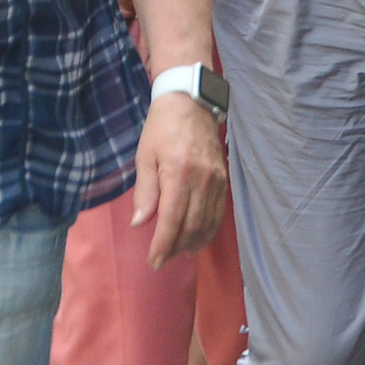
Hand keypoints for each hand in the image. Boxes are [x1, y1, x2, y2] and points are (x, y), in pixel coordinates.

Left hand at [129, 85, 229, 265]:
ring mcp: (216, 180)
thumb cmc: (161, 128)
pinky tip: (196, 238)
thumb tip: (140, 223)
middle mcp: (201, 179)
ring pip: (207, 223)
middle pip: (191, 225)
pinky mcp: (223, 179)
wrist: (191, 103)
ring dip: (193, 243)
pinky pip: (218, 213)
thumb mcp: (145, 156)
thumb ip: (145, 191)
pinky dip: (208, 230)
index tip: (153, 262)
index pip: (172, 219)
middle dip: (176, 248)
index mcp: (177, 172)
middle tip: (161, 260)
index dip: (163, 245)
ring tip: (177, 253)